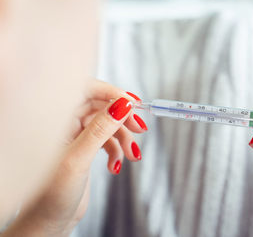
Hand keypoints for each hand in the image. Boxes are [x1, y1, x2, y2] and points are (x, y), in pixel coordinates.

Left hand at [3, 79, 146, 236]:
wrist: (49, 223)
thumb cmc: (51, 195)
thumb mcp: (78, 159)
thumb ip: (100, 130)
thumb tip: (121, 105)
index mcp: (55, 120)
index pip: (85, 90)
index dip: (111, 92)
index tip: (133, 102)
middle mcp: (65, 124)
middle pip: (102, 108)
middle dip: (123, 120)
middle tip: (140, 129)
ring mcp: (76, 136)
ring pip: (108, 126)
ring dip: (123, 139)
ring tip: (132, 156)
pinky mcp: (85, 149)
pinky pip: (107, 141)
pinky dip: (116, 152)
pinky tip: (116, 166)